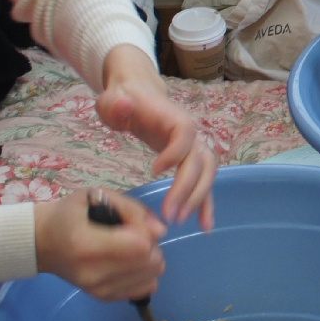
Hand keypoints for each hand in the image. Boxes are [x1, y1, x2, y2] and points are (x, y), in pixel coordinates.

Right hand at [34, 189, 165, 300]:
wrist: (43, 243)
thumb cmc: (69, 215)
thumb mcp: (96, 196)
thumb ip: (132, 209)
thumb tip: (161, 231)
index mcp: (86, 243)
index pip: (140, 245)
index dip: (147, 230)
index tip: (135, 222)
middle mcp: (92, 272)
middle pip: (150, 263)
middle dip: (152, 244)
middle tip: (135, 234)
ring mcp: (97, 289)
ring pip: (151, 277)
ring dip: (150, 260)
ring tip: (132, 249)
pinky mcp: (103, 298)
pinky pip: (144, 289)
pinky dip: (145, 274)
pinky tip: (130, 263)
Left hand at [97, 44, 215, 230]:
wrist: (138, 95)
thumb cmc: (123, 99)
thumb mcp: (112, 99)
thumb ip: (114, 103)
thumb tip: (124, 105)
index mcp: (174, 117)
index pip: (184, 134)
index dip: (175, 152)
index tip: (154, 171)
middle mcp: (191, 133)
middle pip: (200, 160)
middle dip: (187, 189)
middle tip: (169, 214)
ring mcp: (194, 147)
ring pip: (207, 174)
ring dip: (199, 199)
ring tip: (182, 221)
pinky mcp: (190, 161)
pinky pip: (203, 182)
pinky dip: (206, 203)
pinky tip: (204, 226)